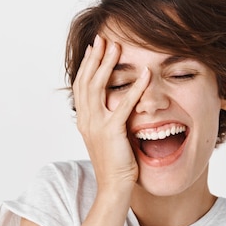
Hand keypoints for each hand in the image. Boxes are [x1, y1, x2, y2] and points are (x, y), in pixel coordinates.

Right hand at [73, 34, 150, 192]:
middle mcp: (86, 120)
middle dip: (95, 58)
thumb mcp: (107, 138)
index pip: (81, 86)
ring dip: (108, 65)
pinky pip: (123, 104)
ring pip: (98, 87)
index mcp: (84, 120)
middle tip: (102, 38)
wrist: (113, 187)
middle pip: (86, 80)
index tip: (94, 48)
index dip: (87, 65)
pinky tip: (145, 74)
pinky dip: (135, 87)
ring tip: (116, 47)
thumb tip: (116, 106)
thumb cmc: (115, 164)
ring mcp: (96, 125)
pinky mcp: (111, 132)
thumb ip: (108, 120)